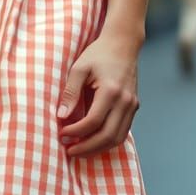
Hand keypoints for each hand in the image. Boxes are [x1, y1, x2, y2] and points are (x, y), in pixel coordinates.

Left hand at [56, 35, 139, 158]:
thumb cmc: (98, 54)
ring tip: (79, 149)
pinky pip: (123, 131)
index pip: (93, 122)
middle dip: (87, 148)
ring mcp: (132, 105)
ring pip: (117, 138)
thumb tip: (61, 117)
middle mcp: (125, 101)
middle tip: (69, 150)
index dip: (76, 132)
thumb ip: (70, 93)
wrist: (123, 44)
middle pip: (107, 136)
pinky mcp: (134, 107)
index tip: (62, 134)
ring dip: (98, 148)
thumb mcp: (79, 68)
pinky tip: (93, 140)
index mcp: (111, 91)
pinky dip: (108, 140)